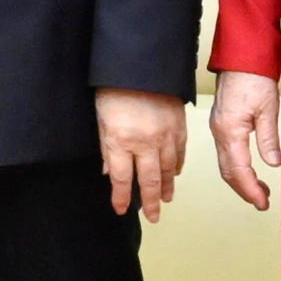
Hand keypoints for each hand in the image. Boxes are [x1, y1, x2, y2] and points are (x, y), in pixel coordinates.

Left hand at [98, 87, 186, 216]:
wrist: (141, 62)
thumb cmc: (114, 87)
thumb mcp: (100, 118)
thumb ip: (107, 147)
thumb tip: (110, 171)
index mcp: (121, 141)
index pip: (122, 179)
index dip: (121, 198)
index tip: (121, 210)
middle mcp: (145, 142)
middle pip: (149, 180)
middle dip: (150, 202)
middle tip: (153, 217)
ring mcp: (165, 135)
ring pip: (167, 169)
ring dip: (166, 187)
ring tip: (165, 200)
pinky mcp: (178, 125)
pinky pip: (179, 152)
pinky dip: (177, 166)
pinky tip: (175, 174)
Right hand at [210, 69, 280, 216]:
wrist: (241, 56)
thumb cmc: (254, 77)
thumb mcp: (269, 108)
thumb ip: (269, 138)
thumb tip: (272, 164)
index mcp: (230, 130)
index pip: (239, 170)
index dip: (250, 190)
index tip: (263, 203)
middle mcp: (219, 132)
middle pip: (228, 171)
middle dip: (244, 190)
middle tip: (263, 203)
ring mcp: (218, 128)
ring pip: (225, 164)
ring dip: (241, 180)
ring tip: (260, 191)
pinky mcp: (221, 124)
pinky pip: (225, 153)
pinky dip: (237, 167)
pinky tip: (250, 169)